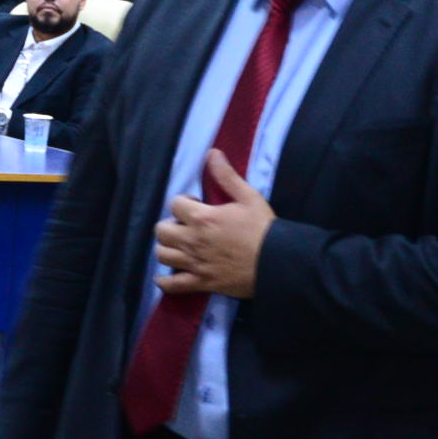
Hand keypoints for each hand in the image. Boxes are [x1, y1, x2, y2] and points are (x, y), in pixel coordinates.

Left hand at [154, 149, 271, 298]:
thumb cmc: (263, 229)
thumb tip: (211, 153)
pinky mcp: (200, 282)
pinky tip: (165, 276)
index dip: (183, 202)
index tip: (197, 206)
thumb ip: (226, 176)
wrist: (276, 262)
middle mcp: (193, 241)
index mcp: (202, 218)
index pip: (174, 204)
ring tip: (179, 246)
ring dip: (167, 248)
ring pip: (162, 255)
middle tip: (186, 226)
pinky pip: (172, 285)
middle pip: (161, 230)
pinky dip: (164, 281)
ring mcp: (194, 264)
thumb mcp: (249, 197)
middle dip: (170, 225)